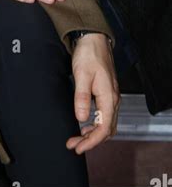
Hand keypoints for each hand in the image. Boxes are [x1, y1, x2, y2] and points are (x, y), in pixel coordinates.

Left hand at [66, 33, 119, 153]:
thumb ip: (81, 97)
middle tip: (74, 145)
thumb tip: (80, 117)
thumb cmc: (89, 54)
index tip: (78, 147)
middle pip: (106, 129)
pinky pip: (104, 115)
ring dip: (93, 134)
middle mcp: (113, 99)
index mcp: (109, 97)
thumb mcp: (82, 75)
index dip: (91, 141)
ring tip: (77, 138)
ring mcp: (110, 96)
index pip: (103, 128)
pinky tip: (85, 124)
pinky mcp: (106, 93)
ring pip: (106, 123)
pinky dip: (95, 124)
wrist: (94, 39)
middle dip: (91, 141)